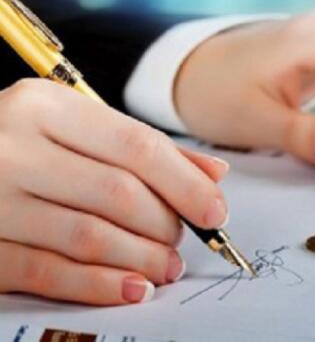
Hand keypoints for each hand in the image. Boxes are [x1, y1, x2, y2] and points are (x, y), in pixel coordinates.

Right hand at [0, 79, 229, 304]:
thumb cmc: (21, 143)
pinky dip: (99, 285)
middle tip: (181, 240)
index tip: (215, 212)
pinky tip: (131, 288)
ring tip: (166, 267)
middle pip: (118, 192)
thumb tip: (213, 174)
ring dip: (140, 258)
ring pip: (89, 235)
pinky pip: (48, 272)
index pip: (137, 146)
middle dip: (165, 223)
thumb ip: (140, 147)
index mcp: (43, 105)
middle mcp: (12, 145)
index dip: (186, 184)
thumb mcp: (73, 125)